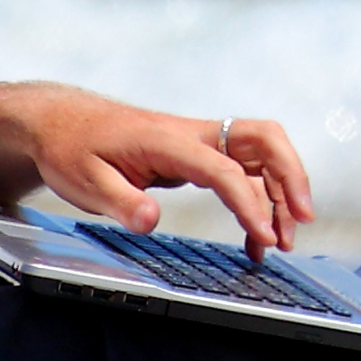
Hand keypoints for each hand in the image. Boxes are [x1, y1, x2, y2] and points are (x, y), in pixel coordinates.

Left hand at [0, 82, 318, 253]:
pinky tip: (255, 234)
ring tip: (283, 238)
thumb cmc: (71, 148)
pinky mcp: (197, 153)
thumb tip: (151, 220)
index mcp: (168, 140)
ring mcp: (198, 142)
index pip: (224, 168)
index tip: (263, 235)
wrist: (60, 122)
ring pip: (262, 153)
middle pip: (264, 140)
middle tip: (300, 221)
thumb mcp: (84, 182)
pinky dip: (260, 197)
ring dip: (282, 190)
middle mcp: (193, 135)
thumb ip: (121, 202)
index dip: (250, 202)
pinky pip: (244, 169)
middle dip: (291, 178)